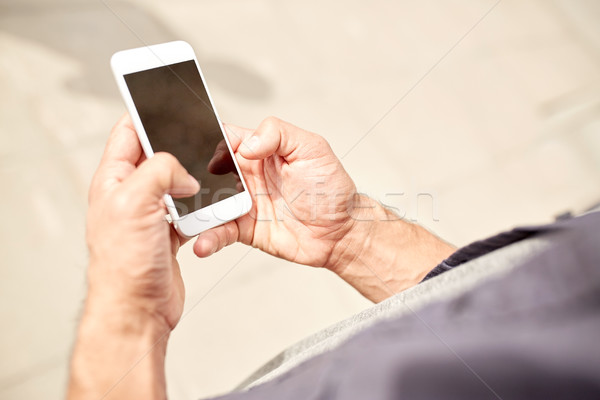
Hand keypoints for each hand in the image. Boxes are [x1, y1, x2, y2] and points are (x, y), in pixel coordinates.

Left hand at [85, 114, 198, 329]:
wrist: (138, 309)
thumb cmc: (125, 263)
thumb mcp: (136, 202)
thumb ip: (161, 171)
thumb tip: (184, 173)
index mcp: (113, 179)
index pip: (127, 133)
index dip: (146, 115)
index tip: (167, 102)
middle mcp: (130, 195)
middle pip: (158, 158)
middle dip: (180, 150)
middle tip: (199, 143)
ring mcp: (149, 215)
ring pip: (177, 185)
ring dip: (194, 184)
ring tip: (205, 185)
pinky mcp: (167, 233)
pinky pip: (189, 211)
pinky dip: (201, 210)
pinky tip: (206, 214)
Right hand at [195, 117, 454, 301]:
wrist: (341, 231)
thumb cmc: (330, 187)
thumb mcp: (312, 147)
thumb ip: (278, 134)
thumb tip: (246, 144)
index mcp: (260, 151)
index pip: (225, 137)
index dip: (207, 137)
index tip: (188, 141)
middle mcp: (247, 175)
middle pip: (206, 170)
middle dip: (188, 175)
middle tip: (173, 183)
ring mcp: (244, 203)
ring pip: (208, 203)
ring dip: (193, 209)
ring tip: (182, 216)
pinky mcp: (245, 229)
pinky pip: (220, 231)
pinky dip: (209, 237)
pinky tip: (203, 242)